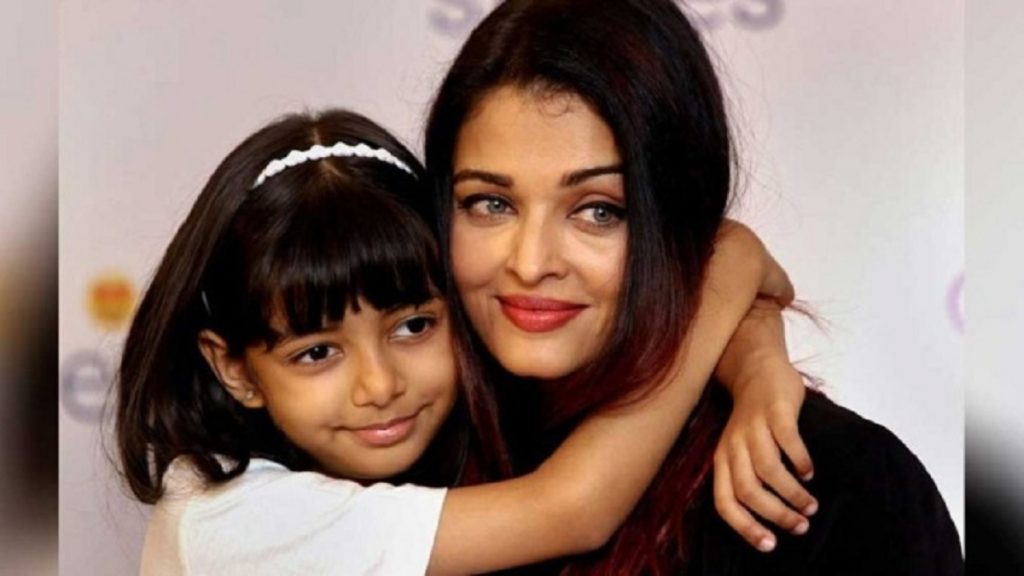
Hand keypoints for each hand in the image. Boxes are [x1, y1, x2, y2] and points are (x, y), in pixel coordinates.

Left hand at [713, 302, 815, 551]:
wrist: (755, 369)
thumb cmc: (752, 420)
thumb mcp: (739, 450)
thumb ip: (747, 478)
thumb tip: (771, 520)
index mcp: (722, 459)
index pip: (725, 502)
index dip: (745, 527)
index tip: (770, 544)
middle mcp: (733, 445)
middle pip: (748, 490)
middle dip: (775, 514)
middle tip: (801, 525)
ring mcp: (753, 427)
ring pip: (768, 469)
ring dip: (792, 493)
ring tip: (810, 504)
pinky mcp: (775, 411)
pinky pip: (787, 440)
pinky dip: (801, 460)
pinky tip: (810, 471)